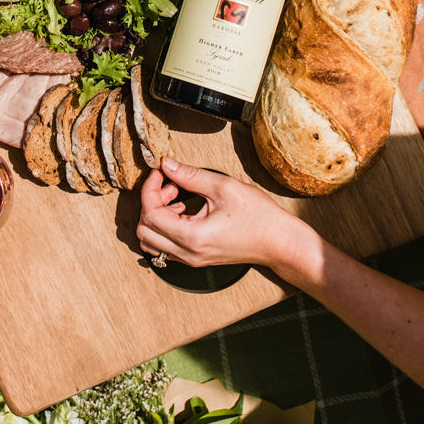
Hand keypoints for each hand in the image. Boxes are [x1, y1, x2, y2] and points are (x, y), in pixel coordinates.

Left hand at [135, 158, 307, 269]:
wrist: (279, 242)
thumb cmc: (259, 217)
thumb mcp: (223, 187)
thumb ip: (190, 175)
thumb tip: (166, 164)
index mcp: (192, 237)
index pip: (150, 214)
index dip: (150, 188)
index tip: (161, 172)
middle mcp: (187, 253)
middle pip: (144, 230)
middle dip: (151, 202)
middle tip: (171, 184)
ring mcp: (191, 258)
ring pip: (152, 240)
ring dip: (156, 215)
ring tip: (178, 195)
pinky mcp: (196, 257)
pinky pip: (166, 245)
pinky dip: (166, 225)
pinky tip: (185, 208)